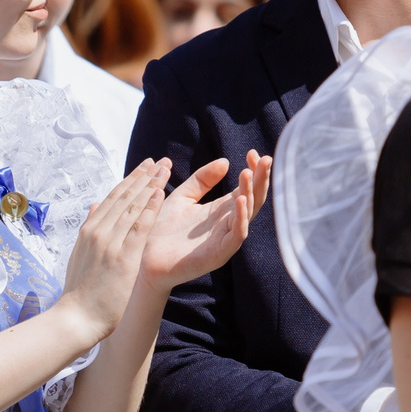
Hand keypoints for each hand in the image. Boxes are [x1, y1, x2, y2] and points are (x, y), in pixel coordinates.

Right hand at [53, 160, 165, 343]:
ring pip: (133, 207)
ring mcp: (110, 243)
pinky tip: (160, 194)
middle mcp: (98, 231)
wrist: (76, 317)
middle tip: (160, 161)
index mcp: (89, 230)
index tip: (144, 167)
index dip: (130, 180)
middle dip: (143, 177)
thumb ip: (89, 229)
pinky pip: (139, 227)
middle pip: (124, 197)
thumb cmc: (80, 292)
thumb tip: (95, 205)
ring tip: (164, 169)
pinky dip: (149, 209)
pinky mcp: (123, 257)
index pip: (113, 198)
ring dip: (150, 185)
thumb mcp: (79, 255)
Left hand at [139, 150, 270, 290]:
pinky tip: (239, 199)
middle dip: (261, 180)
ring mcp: (225, 239)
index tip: (252, 152)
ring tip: (247, 173)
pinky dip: (241, 217)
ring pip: (248, 215)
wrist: (145, 259)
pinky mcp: (218, 254)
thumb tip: (225, 161)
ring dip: (250, 193)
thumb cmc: (163, 230)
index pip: (246, 189)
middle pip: (253, 200)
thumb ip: (202, 180)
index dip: (253, 171)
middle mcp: (227, 224)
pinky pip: (236, 235)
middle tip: (265, 159)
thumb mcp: (183, 196)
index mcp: (221, 211)